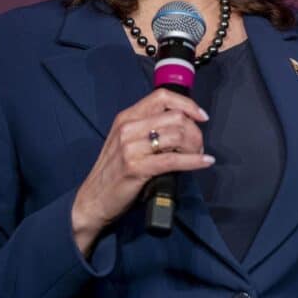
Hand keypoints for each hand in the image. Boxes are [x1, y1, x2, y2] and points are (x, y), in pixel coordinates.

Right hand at [71, 89, 213, 253]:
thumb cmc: (114, 172)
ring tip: (197, 156)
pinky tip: (204, 163)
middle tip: (198, 146)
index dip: (187, 104)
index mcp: (126, 118)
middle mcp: (128, 128)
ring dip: (195, 147)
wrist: (92, 200)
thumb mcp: (127, 142)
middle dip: (195, 132)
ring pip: (177, 136)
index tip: (201, 117)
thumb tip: (183, 126)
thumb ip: (148, 129)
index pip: (162, 97)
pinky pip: (173, 160)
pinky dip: (194, 161)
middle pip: (176, 117)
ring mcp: (130, 148)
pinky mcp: (136, 168)